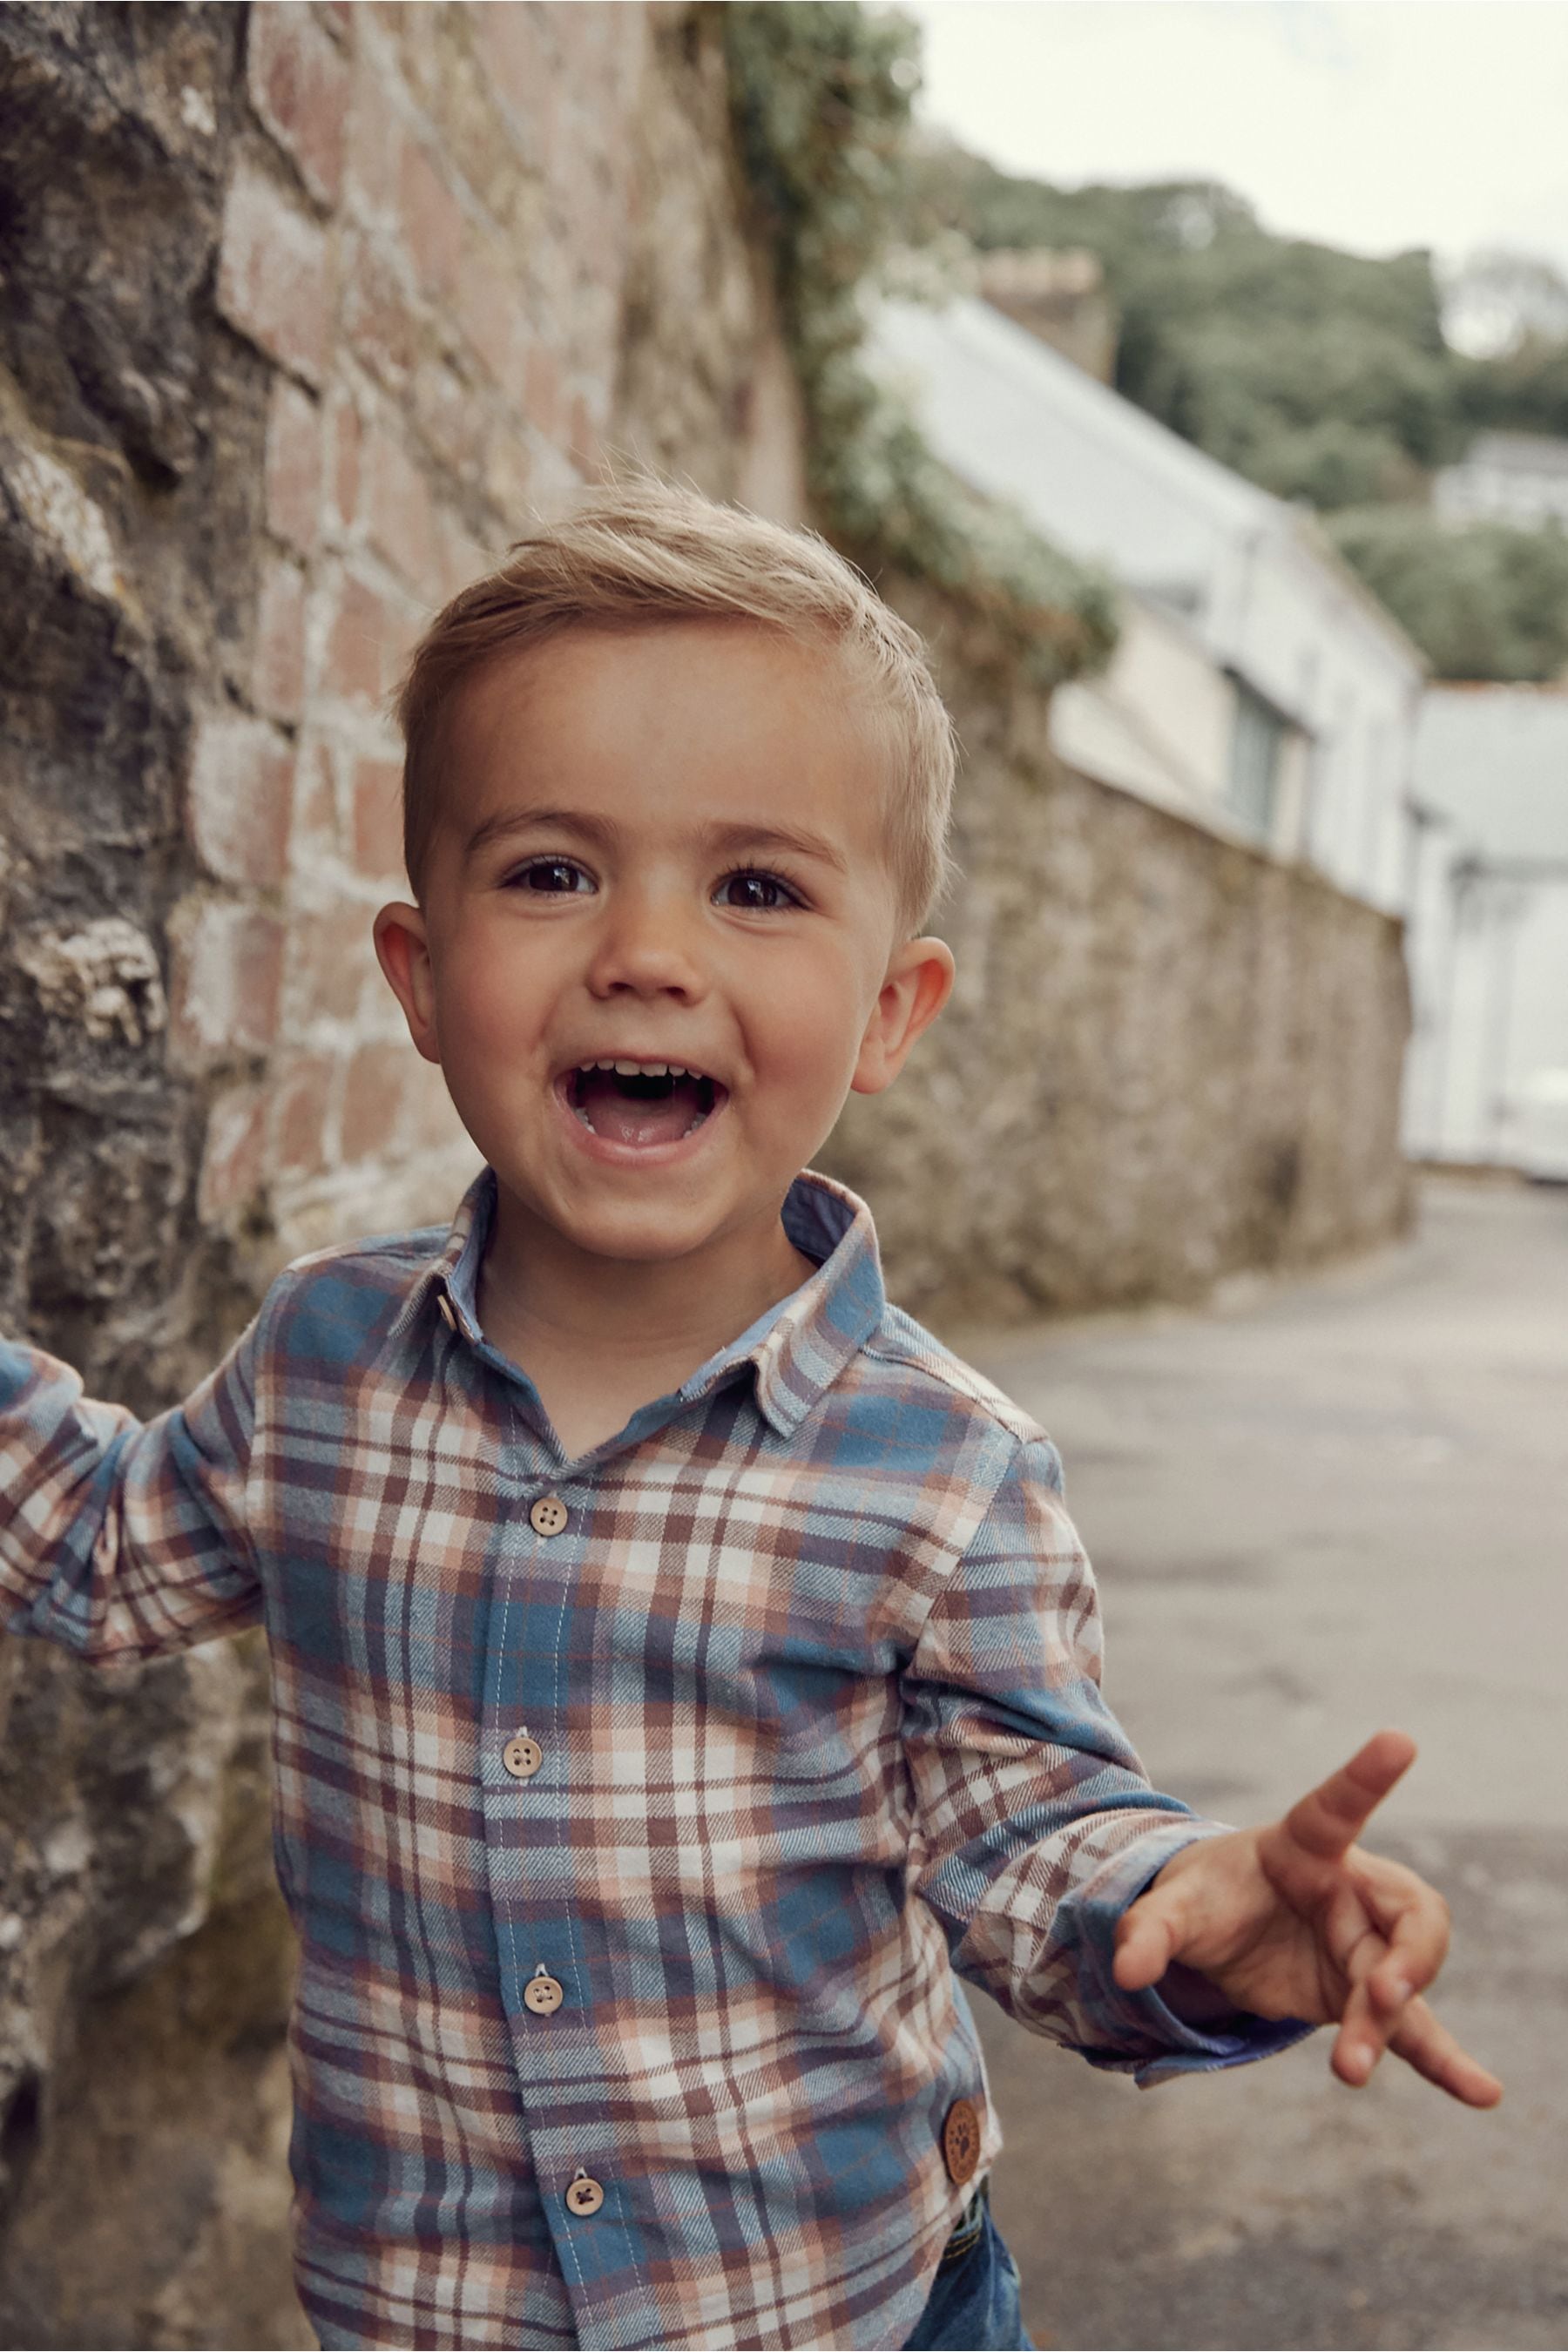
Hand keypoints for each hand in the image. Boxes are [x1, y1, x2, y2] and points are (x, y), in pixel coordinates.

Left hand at [1113, 1730, 1501, 2107]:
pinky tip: (1482, 2092)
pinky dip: (1445, 2063)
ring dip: (1383, 2023)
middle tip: (1384, 1994)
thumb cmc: (1208, 1896)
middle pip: (1403, 1914)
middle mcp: (1350, 1888)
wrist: (1222, 1933)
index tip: (1400, 1739)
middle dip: (1406, 1956)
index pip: (1337, 1806)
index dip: (1366, 1776)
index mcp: (1305, 1843)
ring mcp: (1364, 1945)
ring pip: (1399, 1981)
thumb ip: (1150, 1930)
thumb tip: (1126, 1969)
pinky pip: (1413, 2031)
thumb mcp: (1173, 1905)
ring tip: (1349, 2067)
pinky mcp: (1363, 1996)